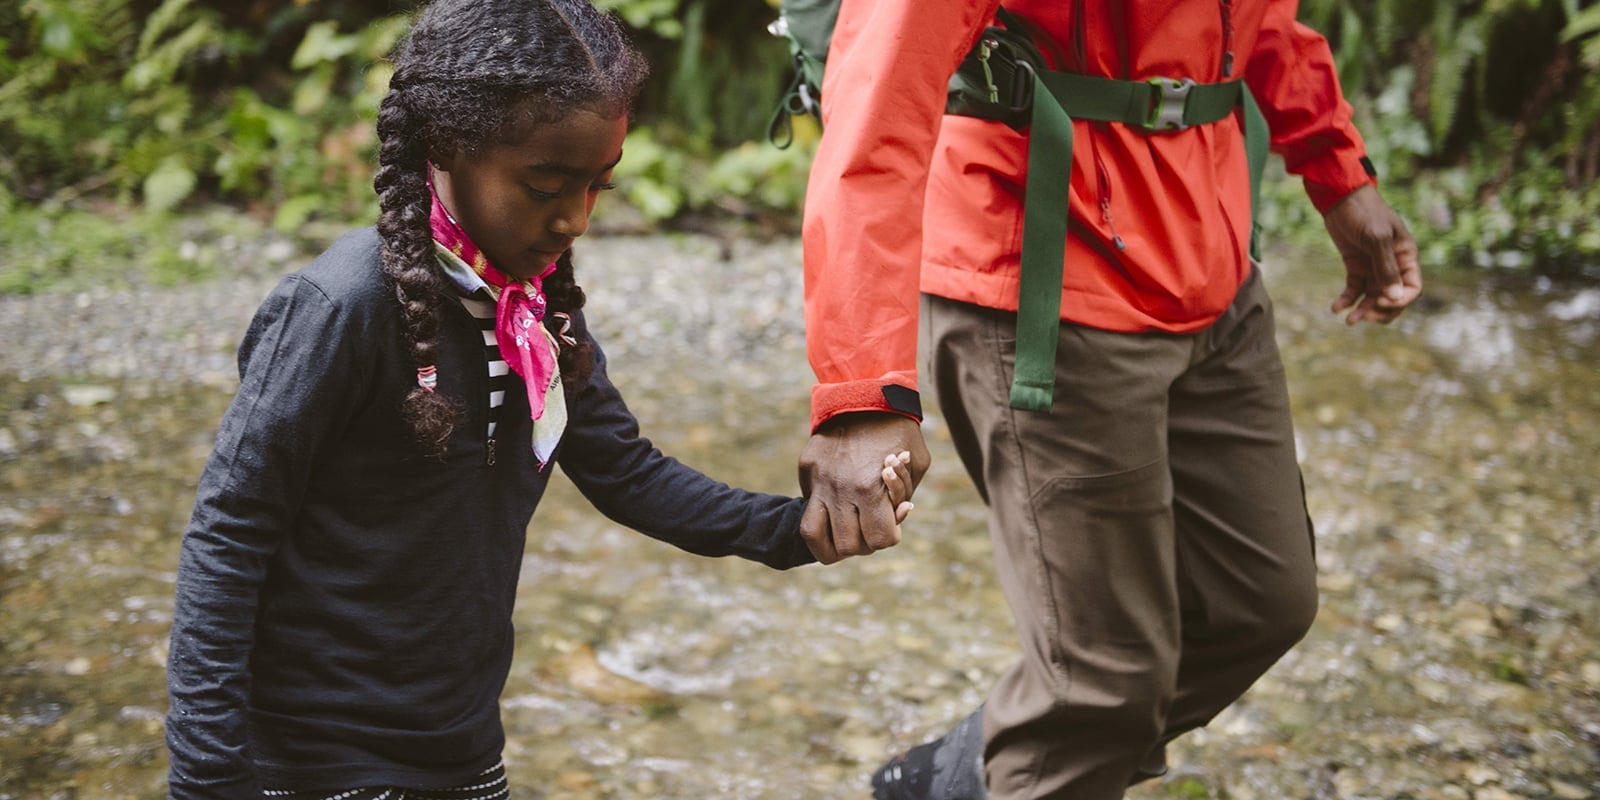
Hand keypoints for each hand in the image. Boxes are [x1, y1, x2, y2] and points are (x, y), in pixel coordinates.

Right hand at [798, 412, 930, 563]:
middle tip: (870, 528)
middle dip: (864, 543)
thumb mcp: (918, 462)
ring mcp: (819, 482)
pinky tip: (834, 514)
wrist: (864, 392)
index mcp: (870, 488)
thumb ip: (905, 496)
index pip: (879, 540)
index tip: (891, 526)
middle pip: (848, 545)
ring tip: (846, 534)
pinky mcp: (807, 471)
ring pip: (815, 537)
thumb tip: (895, 517)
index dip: (889, 538)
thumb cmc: (899, 429)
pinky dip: (819, 521)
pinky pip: (807, 509)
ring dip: (833, 543)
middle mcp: (841, 490)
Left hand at [1322, 184, 1422, 324]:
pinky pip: (1354, 289)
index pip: (1412, 288)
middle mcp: (1393, 264)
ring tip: (1348, 320)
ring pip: (1373, 297)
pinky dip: (1347, 300)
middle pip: (1393, 297)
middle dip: (1380, 310)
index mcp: (1406, 256)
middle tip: (1362, 317)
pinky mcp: (1355, 266)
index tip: (1379, 301)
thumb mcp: (1377, 237)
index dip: (1399, 300)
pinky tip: (1336, 308)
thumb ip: (1386, 267)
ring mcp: (1373, 266)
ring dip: (1363, 310)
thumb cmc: (1364, 212)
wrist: (1340, 198)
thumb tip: (1395, 297)